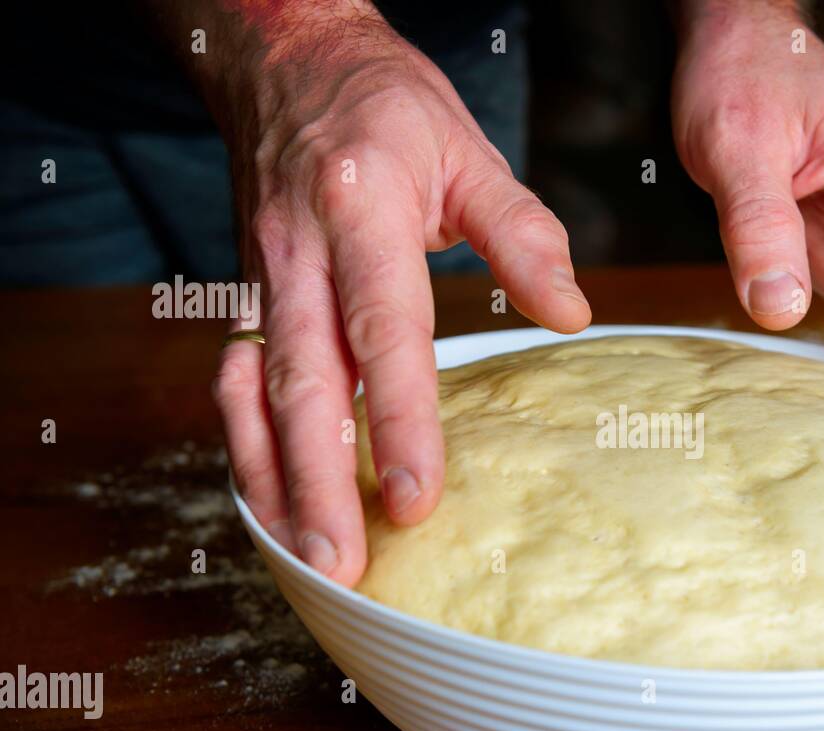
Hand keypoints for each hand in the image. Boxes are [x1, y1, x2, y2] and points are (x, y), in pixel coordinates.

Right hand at [195, 3, 588, 583]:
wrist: (284, 56)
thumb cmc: (384, 104)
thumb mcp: (468, 149)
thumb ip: (521, 234)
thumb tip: (570, 314)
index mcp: (362, 210)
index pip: (384, 334)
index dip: (398, 422)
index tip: (417, 498)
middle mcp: (299, 253)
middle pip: (304, 385)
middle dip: (321, 483)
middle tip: (343, 564)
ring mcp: (263, 277)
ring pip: (257, 394)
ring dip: (276, 480)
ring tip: (306, 556)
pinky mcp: (248, 294)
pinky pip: (235, 380)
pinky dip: (248, 444)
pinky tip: (270, 499)